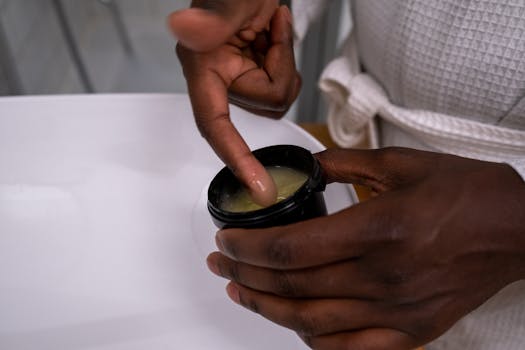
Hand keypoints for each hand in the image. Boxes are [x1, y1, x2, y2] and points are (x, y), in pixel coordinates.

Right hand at [170, 1, 300, 205]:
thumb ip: (210, 18)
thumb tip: (185, 27)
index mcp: (204, 68)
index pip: (215, 125)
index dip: (236, 159)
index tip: (257, 188)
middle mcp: (219, 78)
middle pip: (265, 106)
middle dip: (280, 70)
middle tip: (273, 30)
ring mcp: (239, 76)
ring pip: (278, 98)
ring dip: (285, 62)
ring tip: (272, 28)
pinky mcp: (255, 73)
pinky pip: (284, 84)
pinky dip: (288, 58)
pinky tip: (275, 33)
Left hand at [206, 147, 524, 348]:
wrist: (516, 230)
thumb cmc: (466, 194)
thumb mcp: (402, 164)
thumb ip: (345, 163)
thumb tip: (308, 168)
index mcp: (379, 229)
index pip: (292, 247)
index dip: (249, 247)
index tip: (227, 240)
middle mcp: (383, 276)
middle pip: (292, 285)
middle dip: (245, 274)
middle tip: (220, 262)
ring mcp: (396, 311)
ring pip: (311, 322)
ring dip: (266, 308)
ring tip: (239, 291)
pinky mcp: (411, 331)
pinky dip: (313, 343)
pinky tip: (292, 328)